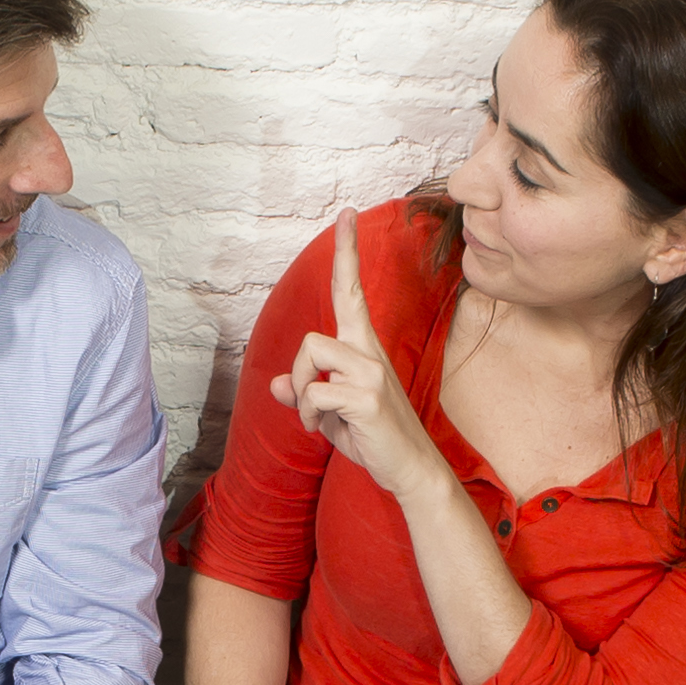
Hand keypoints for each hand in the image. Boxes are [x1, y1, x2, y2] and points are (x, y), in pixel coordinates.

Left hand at [270, 217, 447, 500]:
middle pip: (310, 338)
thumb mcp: (330, 414)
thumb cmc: (373, 438)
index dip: (346, 252)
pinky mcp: (367, 396)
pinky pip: (314, 393)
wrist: (409, 470)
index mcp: (363, 348)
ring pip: (310, 358)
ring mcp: (370, 371)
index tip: (347, 215)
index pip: (351, 290)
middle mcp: (369, 352)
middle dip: (297, 374)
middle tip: (308, 404)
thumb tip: (276, 385)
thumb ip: (305, 395)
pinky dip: (309, 416)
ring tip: (319, 419)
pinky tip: (325, 430)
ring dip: (303, 395)